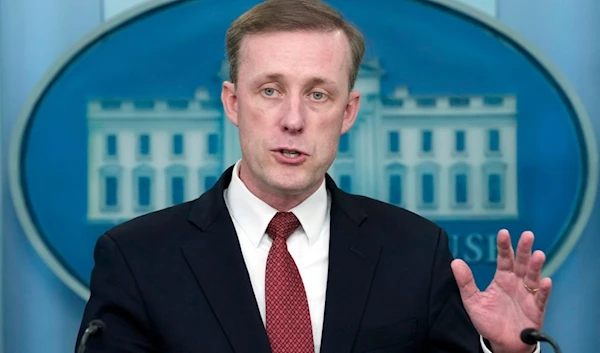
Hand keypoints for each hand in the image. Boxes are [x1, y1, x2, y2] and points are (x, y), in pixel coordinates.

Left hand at [451, 230, 551, 352]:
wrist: (502, 343)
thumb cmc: (488, 321)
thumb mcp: (472, 301)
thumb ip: (465, 282)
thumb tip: (455, 262)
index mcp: (502, 278)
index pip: (504, 258)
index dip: (504, 246)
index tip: (503, 232)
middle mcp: (517, 283)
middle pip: (521, 263)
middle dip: (524, 249)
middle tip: (527, 235)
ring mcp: (528, 295)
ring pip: (533, 277)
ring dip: (536, 266)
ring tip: (538, 255)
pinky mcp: (536, 309)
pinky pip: (541, 298)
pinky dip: (544, 290)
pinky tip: (546, 281)